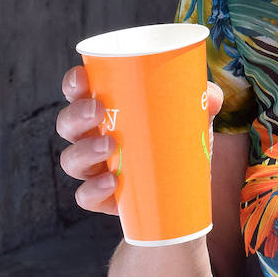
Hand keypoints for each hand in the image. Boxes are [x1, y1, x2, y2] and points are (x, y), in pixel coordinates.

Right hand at [55, 65, 223, 215]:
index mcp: (106, 109)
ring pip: (71, 160)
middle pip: (67, 124)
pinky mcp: (102, 197)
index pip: (78, 92)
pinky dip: (93, 190)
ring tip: (110, 145)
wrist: (182, 189)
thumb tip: (210, 96)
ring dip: (84, 151)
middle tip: (99, 110)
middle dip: (76, 115)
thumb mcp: (191, 116)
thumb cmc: (176, 139)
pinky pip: (85, 196)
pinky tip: (111, 182)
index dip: (73, 84)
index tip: (83, 79)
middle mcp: (91, 136)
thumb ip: (203, 100)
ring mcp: (94, 168)